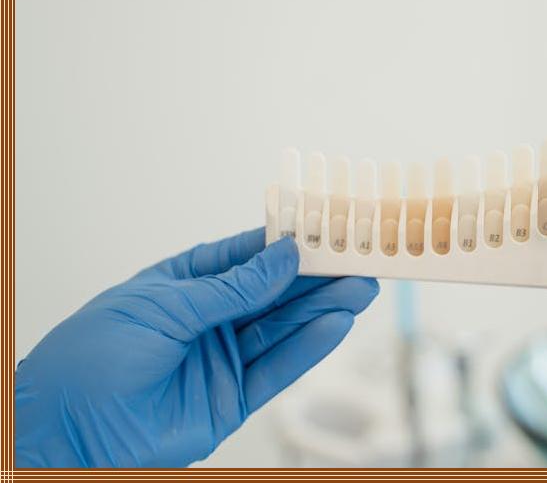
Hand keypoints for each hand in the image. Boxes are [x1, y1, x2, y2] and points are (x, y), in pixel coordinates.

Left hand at [15, 228, 378, 467]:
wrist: (65, 435)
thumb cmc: (91, 360)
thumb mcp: (162, 308)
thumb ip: (230, 288)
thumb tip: (284, 256)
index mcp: (181, 286)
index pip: (243, 257)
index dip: (284, 243)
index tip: (325, 228)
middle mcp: (206, 320)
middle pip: (272, 293)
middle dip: (316, 276)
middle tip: (359, 258)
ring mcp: (221, 360)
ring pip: (282, 328)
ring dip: (323, 308)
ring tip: (362, 287)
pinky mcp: (232, 399)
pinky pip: (277, 369)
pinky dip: (309, 348)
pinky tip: (336, 324)